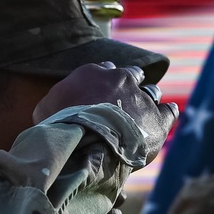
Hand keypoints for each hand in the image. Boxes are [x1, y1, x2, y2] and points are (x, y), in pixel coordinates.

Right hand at [35, 62, 177, 161]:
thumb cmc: (61, 127)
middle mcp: (121, 79)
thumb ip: (52, 104)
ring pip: (152, 91)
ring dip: (149, 99)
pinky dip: (168, 113)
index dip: (107, 82)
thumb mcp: (44, 111)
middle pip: (132, 74)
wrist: (85, 143)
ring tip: (145, 113)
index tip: (105, 92)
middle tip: (127, 99)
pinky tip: (167, 115)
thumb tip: (52, 110)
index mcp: (94, 73)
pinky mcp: (157, 118)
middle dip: (131, 84)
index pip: (105, 70)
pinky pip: (169, 111)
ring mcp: (141, 97)